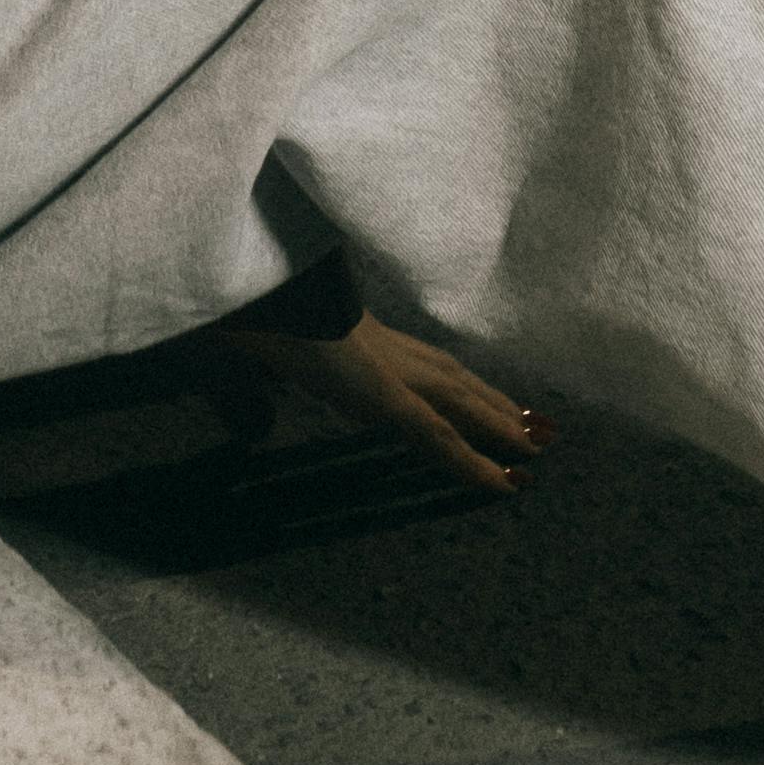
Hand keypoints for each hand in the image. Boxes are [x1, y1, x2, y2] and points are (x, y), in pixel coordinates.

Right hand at [206, 298, 543, 491]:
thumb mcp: (234, 362)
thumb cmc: (225, 310)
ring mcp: (379, 362)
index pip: (413, 361)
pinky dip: (471, 460)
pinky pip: (435, 432)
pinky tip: (503, 483)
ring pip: (456, 397)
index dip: (452, 383)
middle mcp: (374, 343)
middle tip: (535, 426)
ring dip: (497, 422)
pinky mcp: (377, 389)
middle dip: (490, 400)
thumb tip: (257, 429)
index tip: (484, 403)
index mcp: (345, 332)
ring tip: (538, 444)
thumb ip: (247, 400)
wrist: (230, 281)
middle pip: (447, 374)